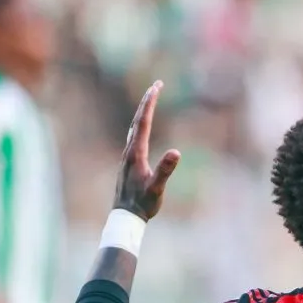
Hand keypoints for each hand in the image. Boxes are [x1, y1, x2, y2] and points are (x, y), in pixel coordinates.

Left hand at [113, 81, 180, 220]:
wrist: (126, 218)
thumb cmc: (143, 204)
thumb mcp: (157, 188)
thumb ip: (165, 170)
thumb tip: (176, 152)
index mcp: (136, 153)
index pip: (143, 122)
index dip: (150, 103)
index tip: (156, 86)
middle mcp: (129, 151)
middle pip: (137, 120)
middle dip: (147, 101)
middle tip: (156, 85)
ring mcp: (127, 157)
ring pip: (134, 128)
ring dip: (142, 112)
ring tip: (149, 100)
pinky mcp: (128, 163)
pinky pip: (134, 137)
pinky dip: (140, 125)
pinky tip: (141, 128)